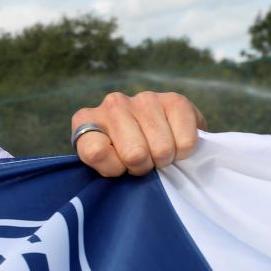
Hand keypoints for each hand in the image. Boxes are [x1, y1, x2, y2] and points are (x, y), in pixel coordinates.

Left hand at [71, 91, 205, 176]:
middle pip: (134, 154)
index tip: (119, 168)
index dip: (113, 168)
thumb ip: (104, 165)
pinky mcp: (175, 100)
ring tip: (158, 153)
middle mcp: (113, 104)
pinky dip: (183, 152)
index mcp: (85, 119)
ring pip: (162, 149)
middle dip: (142, 167)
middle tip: (143, 162)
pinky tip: (174, 143)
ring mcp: (144, 99)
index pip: (95, 152)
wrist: (160, 133)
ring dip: (163, 160)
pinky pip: (185, 142)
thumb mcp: (103, 162)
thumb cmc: (122, 154)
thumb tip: (122, 171)